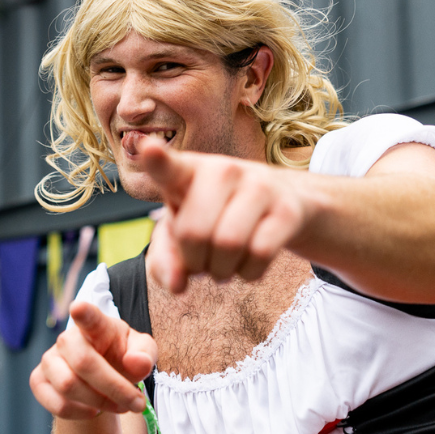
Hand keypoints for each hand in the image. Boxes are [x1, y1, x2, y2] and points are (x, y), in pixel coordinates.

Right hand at [31, 302, 157, 419]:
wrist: (100, 381)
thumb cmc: (122, 360)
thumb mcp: (142, 355)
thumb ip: (145, 355)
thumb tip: (137, 363)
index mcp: (97, 326)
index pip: (89, 317)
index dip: (83, 312)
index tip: (78, 308)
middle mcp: (68, 339)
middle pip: (83, 362)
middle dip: (114, 388)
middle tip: (136, 403)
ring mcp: (49, 359)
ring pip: (68, 386)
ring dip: (100, 403)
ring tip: (117, 405)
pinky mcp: (38, 381)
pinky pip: (57, 404)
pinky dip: (81, 414)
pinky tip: (94, 409)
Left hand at [139, 137, 306, 292]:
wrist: (282, 203)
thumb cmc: (217, 218)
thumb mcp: (182, 236)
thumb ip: (165, 261)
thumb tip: (177, 285)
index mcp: (188, 172)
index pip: (168, 167)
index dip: (157, 160)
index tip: (148, 149)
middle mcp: (222, 170)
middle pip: (194, 232)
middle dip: (194, 261)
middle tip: (201, 261)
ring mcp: (258, 185)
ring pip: (228, 244)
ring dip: (222, 270)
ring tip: (223, 264)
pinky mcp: (286, 209)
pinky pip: (260, 254)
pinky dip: (248, 273)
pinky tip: (248, 264)